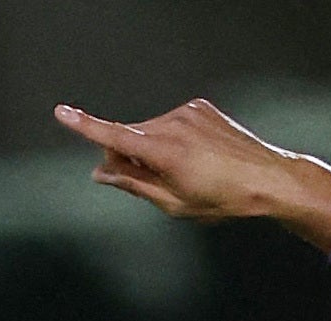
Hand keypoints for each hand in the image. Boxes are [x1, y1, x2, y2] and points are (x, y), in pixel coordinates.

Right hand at [53, 100, 330, 249]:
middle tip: (146, 183)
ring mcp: (187, 112)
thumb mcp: (174, 204)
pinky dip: (173, 139)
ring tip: (188, 172)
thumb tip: (102, 173)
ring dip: (154, 149)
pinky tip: (198, 157)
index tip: (61, 112)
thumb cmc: (223, 199)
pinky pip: (172, 123)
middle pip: (131, 138)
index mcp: (164, 151)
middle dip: (128, 158)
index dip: (84, 126)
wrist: (269, 179)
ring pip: (151, 131)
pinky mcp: (199, 107)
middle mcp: (172, 124)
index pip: (114, 136)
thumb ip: (134, 185)